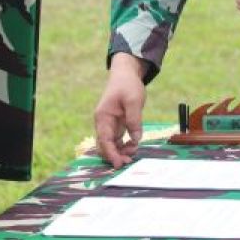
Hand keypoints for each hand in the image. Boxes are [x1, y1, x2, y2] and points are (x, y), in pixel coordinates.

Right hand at [93, 53, 147, 167]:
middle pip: (104, 146)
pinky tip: (133, 145)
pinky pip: (116, 141)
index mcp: (103, 116)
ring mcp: (109, 125)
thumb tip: (136, 139)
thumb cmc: (128, 85)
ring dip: (120, 152)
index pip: (104, 140)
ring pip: (110, 145)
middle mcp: (103, 123)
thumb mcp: (133, 100)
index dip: (110, 154)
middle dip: (114, 156)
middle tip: (130, 161)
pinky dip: (123, 146)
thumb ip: (134, 120)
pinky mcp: (116, 125)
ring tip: (134, 151)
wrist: (125, 74)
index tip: (118, 164)